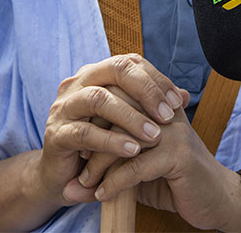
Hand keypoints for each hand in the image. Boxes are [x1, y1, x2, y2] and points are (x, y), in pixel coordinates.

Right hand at [32, 54, 188, 208]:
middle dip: (146, 91)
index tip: (178, 101)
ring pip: (99, 99)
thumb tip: (184, 95)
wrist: (66, 178)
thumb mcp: (129, 124)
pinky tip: (133, 152)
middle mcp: (76, 84)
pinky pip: (84, 133)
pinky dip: (112, 142)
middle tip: (169, 115)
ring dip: (131, 117)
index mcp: (95, 75)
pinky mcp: (56, 135)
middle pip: (114, 70)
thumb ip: (152, 107)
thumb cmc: (101, 145)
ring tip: (155, 136)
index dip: (156, 79)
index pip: (129, 63)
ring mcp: (63, 108)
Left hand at [69, 89, 240, 231]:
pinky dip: (115, 182)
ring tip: (85, 183)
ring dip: (99, 163)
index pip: (116, 95)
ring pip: (124, 138)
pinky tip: (103, 195)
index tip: (77, 145)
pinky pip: (137, 165)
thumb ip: (108, 169)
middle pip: (117, 111)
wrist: (214, 198)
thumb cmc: (173, 181)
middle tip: (76, 162)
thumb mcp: (136, 172)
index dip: (93, 119)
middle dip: (92, 138)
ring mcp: (174, 132)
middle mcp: (165, 113)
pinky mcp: (179, 156)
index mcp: (156, 106)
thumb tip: (71, 186)